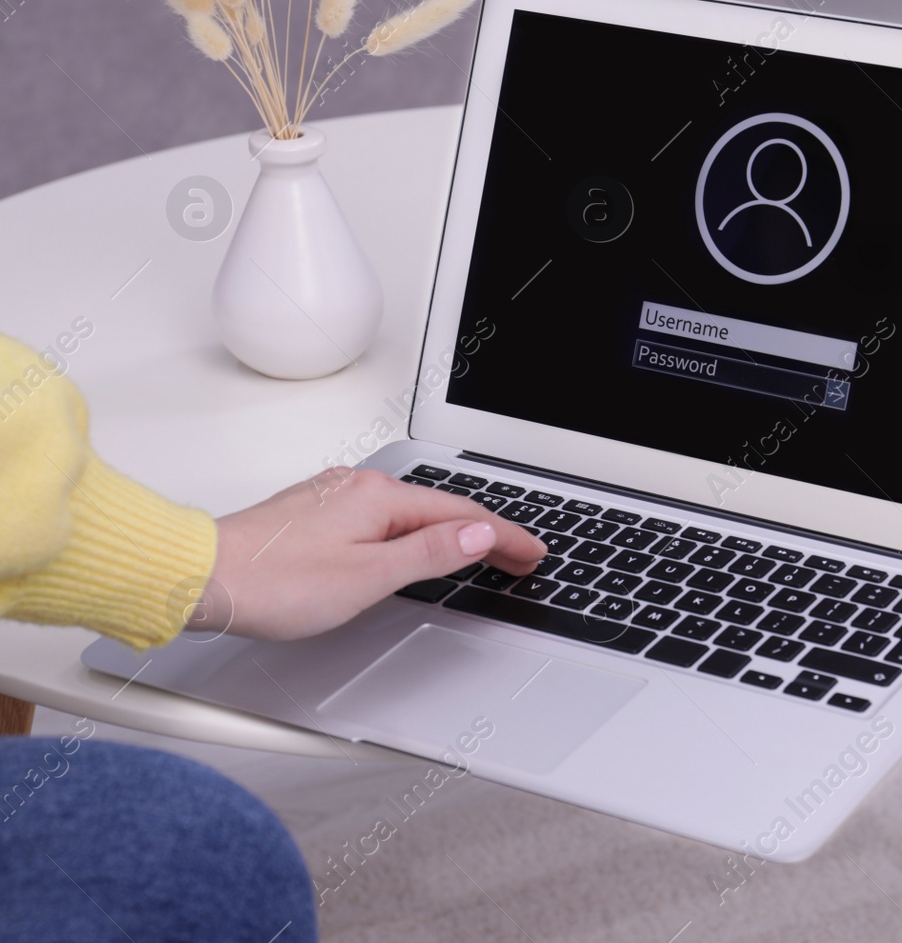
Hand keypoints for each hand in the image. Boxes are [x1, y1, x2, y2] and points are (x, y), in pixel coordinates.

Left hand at [192, 468, 545, 639]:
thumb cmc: (272, 581)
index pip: (463, 516)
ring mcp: (335, 498)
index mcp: (380, 497)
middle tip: (520, 557)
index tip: (534, 552)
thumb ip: (429, 554)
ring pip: (411, 512)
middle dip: (487, 533)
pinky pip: (384, 516)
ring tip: (480, 552)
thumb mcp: (368, 576)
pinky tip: (416, 545)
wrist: (200, 576)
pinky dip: (416, 531)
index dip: (505, 537)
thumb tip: (478, 535)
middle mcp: (360, 487)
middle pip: (441, 509)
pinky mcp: (315, 514)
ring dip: (452, 533)